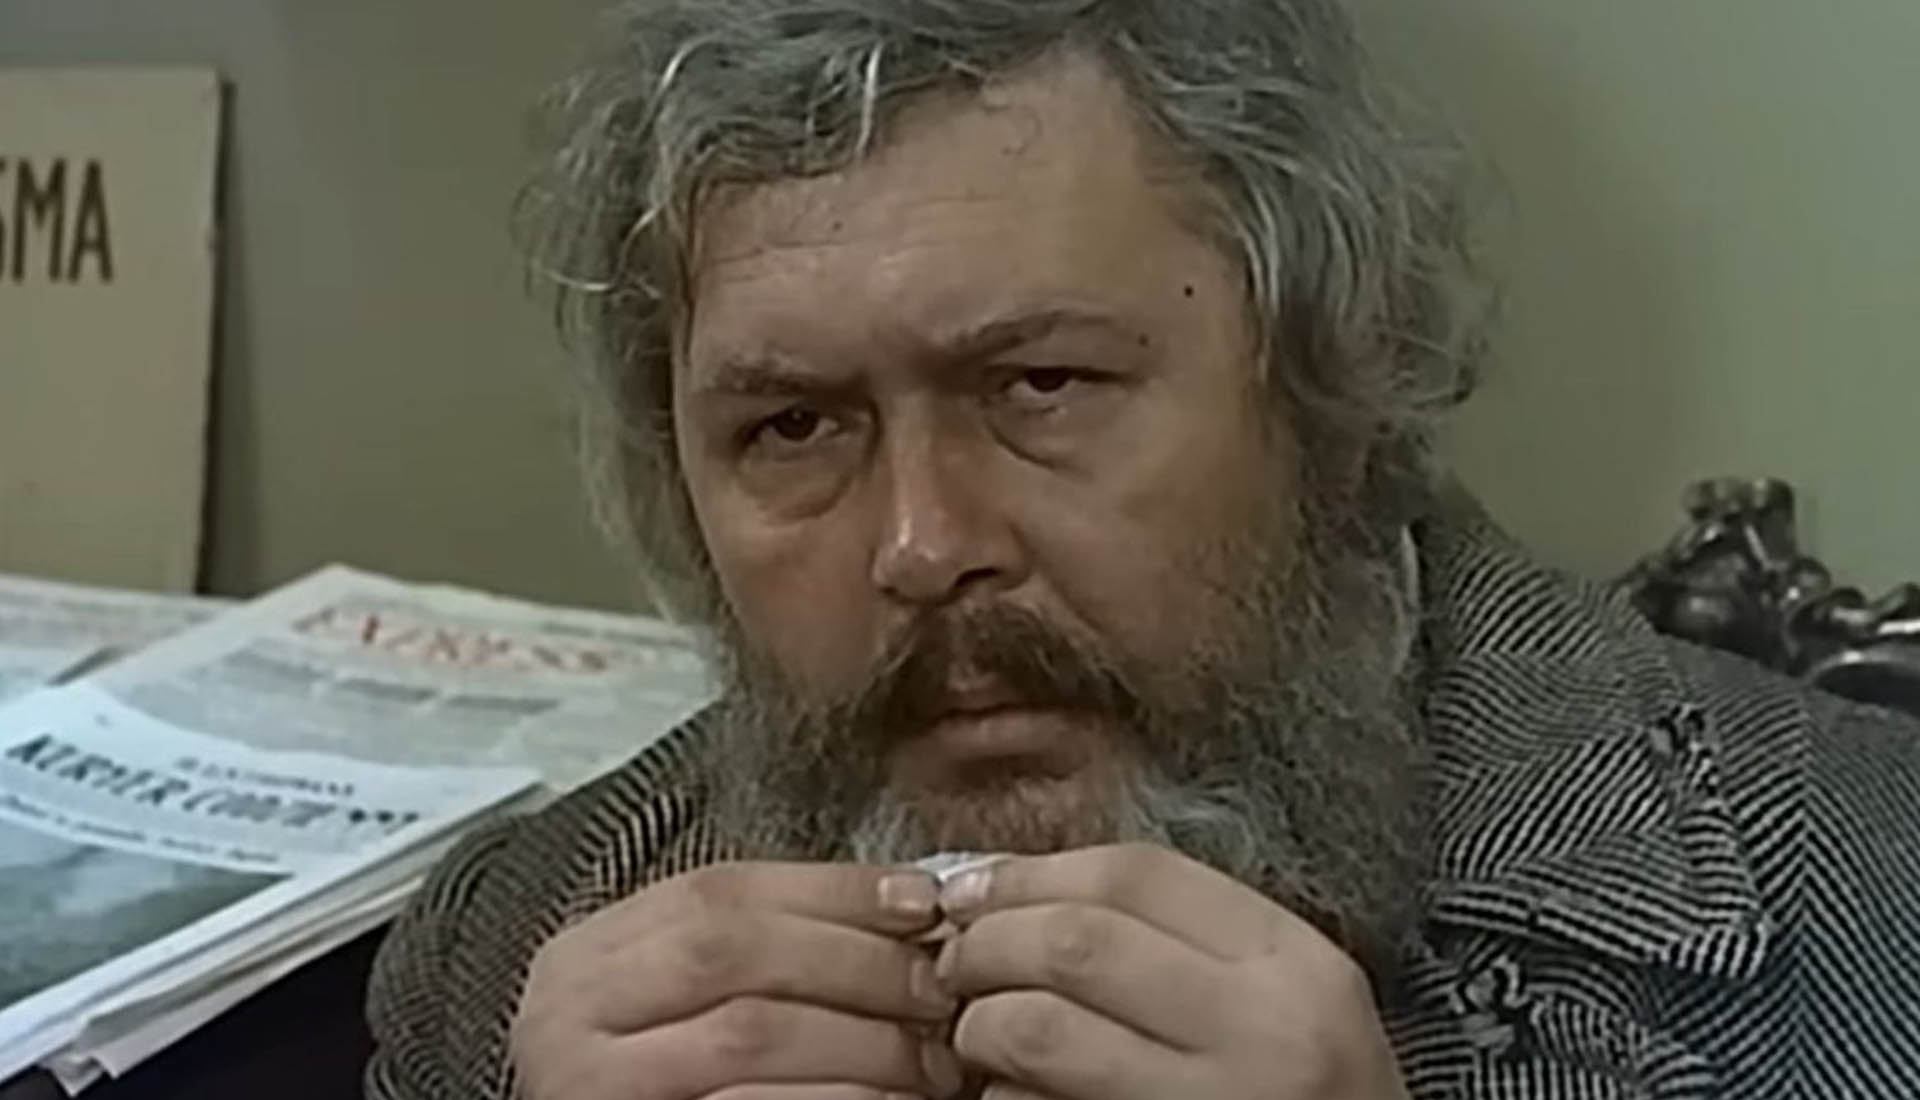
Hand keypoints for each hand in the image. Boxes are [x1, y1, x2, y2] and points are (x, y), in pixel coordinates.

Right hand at [511, 861, 966, 1099]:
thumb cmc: (657, 1084)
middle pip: (735, 951)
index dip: (832, 890)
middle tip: (938, 989)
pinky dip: (839, 1099)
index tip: (923, 899)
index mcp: (589, 957)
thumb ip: (760, 954)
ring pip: (749, 1034)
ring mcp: (593, 1088)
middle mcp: (571, 1015)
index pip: (720, 891)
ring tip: (933, 1060)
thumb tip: (906, 907)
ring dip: (863, 1041)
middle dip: (855, 961)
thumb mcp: (678, 1003)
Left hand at [934, 844, 1409, 1099]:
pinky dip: (1003, 1096)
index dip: (1033, 872)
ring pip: (1043, 1031)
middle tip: (955, 960)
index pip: (1137, 876)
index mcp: (1295, 964)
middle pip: (1079, 942)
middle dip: (990, 941)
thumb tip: (1018, 890)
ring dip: (980, 1022)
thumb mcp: (1287, 997)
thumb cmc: (1311, 1094)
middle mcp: (1263, 1032)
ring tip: (972, 1031)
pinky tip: (1005, 1093)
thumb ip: (1186, 939)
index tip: (976, 886)